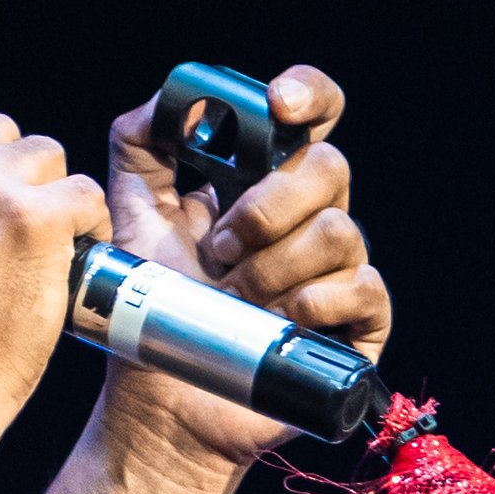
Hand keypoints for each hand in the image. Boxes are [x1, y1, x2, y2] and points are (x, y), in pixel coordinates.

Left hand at [102, 63, 390, 467]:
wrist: (162, 399)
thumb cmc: (154, 310)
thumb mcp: (131, 219)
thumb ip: (141, 148)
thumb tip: (177, 98)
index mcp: (263, 184)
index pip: (310, 115)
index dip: (306, 94)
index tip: (276, 105)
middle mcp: (308, 219)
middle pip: (328, 165)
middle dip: (265, 206)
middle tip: (216, 249)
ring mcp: (338, 271)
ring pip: (338, 230)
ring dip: (273, 264)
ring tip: (234, 296)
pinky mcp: (357, 325)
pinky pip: (364, 286)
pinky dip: (314, 299)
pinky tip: (279, 318)